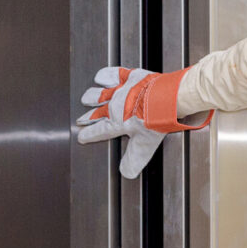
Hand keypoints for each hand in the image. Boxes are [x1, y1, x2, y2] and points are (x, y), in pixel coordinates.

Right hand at [75, 66, 208, 178]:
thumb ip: (134, 159)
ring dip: (92, 97)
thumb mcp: (144, 146)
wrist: (166, 100)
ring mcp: (120, 92)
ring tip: (86, 98)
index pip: (99, 131)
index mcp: (117, 123)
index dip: (89, 135)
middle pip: (96, 113)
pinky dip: (105, 76)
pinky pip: (113, 75)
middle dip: (87, 118)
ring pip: (100, 94)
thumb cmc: (155, 121)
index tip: (82, 137)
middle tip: (80, 120)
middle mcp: (114, 107)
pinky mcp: (130, 78)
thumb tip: (127, 172)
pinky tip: (100, 77)